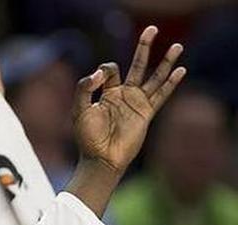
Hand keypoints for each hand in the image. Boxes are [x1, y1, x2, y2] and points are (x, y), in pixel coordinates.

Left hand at [74, 26, 185, 173]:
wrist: (101, 158)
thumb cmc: (87, 137)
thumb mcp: (79, 110)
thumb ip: (85, 88)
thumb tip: (99, 72)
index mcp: (107, 92)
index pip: (110, 69)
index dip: (104, 70)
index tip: (98, 79)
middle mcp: (124, 94)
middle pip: (137, 65)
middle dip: (144, 47)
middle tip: (151, 29)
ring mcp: (137, 103)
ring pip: (154, 77)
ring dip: (166, 61)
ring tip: (177, 45)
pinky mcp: (146, 113)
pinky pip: (161, 94)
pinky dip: (171, 83)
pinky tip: (181, 70)